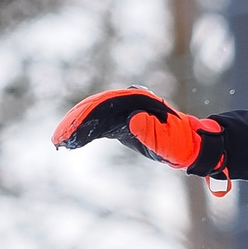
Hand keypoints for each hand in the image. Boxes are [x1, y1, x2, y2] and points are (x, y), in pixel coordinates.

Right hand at [52, 86, 223, 174]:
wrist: (189, 145)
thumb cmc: (182, 143)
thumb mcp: (170, 140)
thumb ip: (152, 131)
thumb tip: (132, 120)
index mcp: (138, 103)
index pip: (107, 104)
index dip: (88, 116)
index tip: (73, 128)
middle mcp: (128, 104)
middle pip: (96, 107)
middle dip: (76, 121)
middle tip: (58, 138)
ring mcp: (123, 113)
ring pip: (94, 116)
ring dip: (76, 127)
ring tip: (59, 141)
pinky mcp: (120, 124)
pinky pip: (99, 126)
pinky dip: (85, 133)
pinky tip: (70, 143)